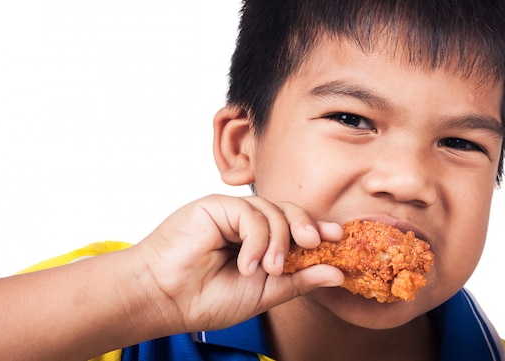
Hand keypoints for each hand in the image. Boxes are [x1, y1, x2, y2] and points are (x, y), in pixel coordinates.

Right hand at [132, 194, 344, 334]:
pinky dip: (255, 239)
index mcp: (260, 243)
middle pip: (288, 212)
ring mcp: (232, 213)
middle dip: (306, 226)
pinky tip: (245, 264)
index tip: (339, 238)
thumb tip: (337, 273)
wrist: (165, 299)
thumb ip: (299, 280)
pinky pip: (250, 213)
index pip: (295, 229)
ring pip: (272, 211)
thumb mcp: (265, 293)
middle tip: (314, 243)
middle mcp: (248, 224)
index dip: (318, 230)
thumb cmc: (208, 298)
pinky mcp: (216, 205)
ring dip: (277, 242)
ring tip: (267, 269)